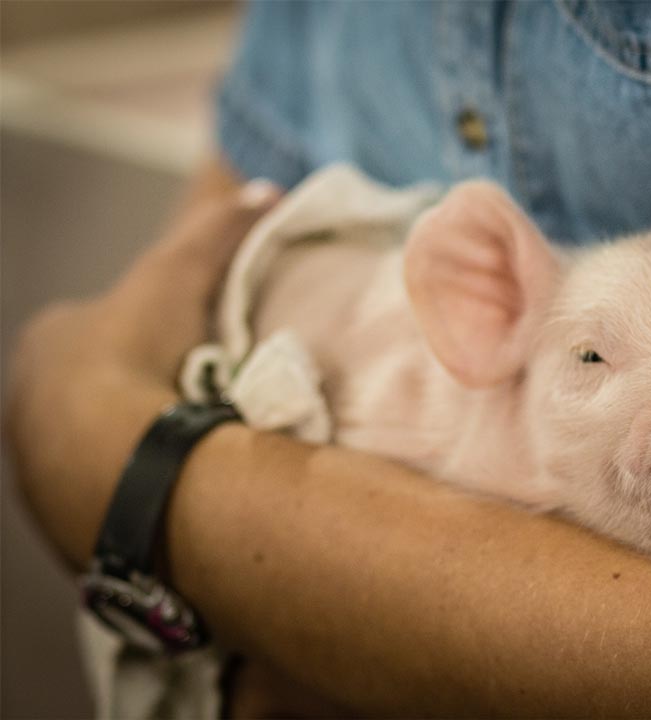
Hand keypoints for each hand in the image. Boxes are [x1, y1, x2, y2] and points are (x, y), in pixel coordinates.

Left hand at [4, 178, 280, 566]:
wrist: (125, 465)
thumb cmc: (142, 357)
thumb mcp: (183, 274)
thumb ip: (220, 228)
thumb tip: (268, 190)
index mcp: (46, 344)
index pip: (93, 329)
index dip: (145, 332)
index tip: (192, 345)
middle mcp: (27, 407)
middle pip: (93, 392)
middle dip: (136, 392)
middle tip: (198, 399)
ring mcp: (41, 470)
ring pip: (98, 448)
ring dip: (138, 445)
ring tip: (198, 447)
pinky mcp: (66, 521)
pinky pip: (108, 496)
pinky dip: (139, 488)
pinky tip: (182, 487)